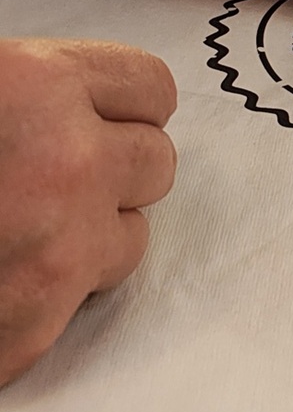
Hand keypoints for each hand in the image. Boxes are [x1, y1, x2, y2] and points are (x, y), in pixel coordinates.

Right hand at [0, 40, 176, 385]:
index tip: (101, 116)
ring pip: (131, 239)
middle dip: (110, 170)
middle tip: (50, 176)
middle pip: (155, 164)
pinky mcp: (35, 324)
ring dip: (88, 237)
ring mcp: (57, 248)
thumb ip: (21, 92)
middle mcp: (65, 163)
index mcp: (36, 87)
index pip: (149, 89)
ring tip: (19, 231)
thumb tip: (59, 100)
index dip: (122, 105)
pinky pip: (79, 307)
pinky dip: (43, 300)